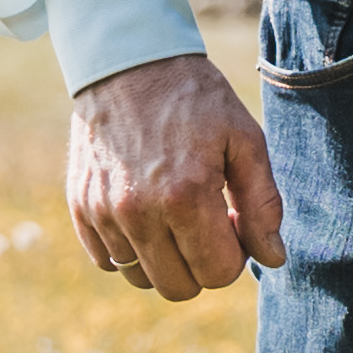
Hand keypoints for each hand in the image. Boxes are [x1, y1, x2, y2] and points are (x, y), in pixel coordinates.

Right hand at [68, 52, 282, 301]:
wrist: (129, 64)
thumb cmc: (196, 101)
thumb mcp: (245, 141)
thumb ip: (263, 204)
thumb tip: (273, 259)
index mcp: (185, 196)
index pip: (218, 274)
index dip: (235, 256)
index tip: (233, 222)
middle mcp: (138, 212)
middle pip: (178, 288)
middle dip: (202, 265)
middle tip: (207, 223)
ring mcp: (102, 213)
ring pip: (142, 278)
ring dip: (165, 258)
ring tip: (175, 215)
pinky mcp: (79, 208)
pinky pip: (108, 262)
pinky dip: (131, 250)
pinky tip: (146, 214)